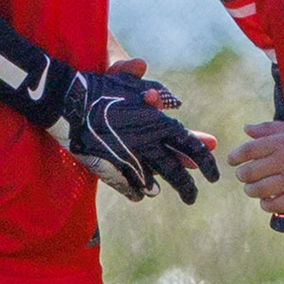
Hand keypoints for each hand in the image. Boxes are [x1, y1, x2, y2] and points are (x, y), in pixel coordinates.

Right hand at [53, 65, 217, 201]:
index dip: (206, 163)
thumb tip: (176, 103)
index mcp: (159, 124)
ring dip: (160, 188)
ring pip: (154, 184)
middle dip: (188, 188)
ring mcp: (129, 160)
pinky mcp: (111, 170)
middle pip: (177, 173)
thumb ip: (157, 93)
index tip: (214, 176)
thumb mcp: (133, 85)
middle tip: (193, 198)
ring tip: (162, 191)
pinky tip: (140, 193)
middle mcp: (149, 145)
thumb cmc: (103, 88)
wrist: (69, 103)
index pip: (192, 148)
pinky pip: (130, 188)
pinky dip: (137, 191)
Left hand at [233, 119, 283, 212]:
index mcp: (282, 143)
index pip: (248, 150)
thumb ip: (270, 129)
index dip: (235, 156)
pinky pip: (275, 205)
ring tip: (253, 188)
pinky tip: (267, 200)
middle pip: (250, 172)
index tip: (232, 160)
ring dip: (251, 190)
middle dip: (242, 175)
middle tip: (244, 176)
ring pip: (259, 190)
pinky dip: (265, 204)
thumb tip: (246, 129)